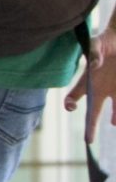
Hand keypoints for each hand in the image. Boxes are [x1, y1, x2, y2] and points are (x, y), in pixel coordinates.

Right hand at [63, 24, 114, 139]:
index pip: (75, 95)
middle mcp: (102, 89)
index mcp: (90, 81)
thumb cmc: (107, 40)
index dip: (70, 102)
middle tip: (88, 141)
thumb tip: (93, 65)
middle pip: (94, 111)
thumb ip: (94, 53)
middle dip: (91, 126)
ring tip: (115, 123)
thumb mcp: (98, 43)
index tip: (71, 105)